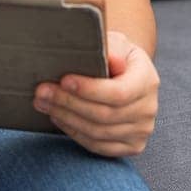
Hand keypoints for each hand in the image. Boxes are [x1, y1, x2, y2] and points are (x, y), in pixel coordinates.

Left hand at [33, 29, 158, 157]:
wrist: (127, 76)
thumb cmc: (116, 56)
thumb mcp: (117, 44)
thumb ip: (113, 48)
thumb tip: (110, 59)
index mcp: (147, 81)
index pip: (119, 93)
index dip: (90, 90)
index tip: (64, 81)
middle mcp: (148, 109)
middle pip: (105, 115)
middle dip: (69, 103)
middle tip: (42, 92)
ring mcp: (141, 131)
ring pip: (98, 132)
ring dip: (66, 118)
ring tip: (43, 103)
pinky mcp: (131, 146)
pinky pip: (98, 146)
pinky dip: (74, 133)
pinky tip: (58, 117)